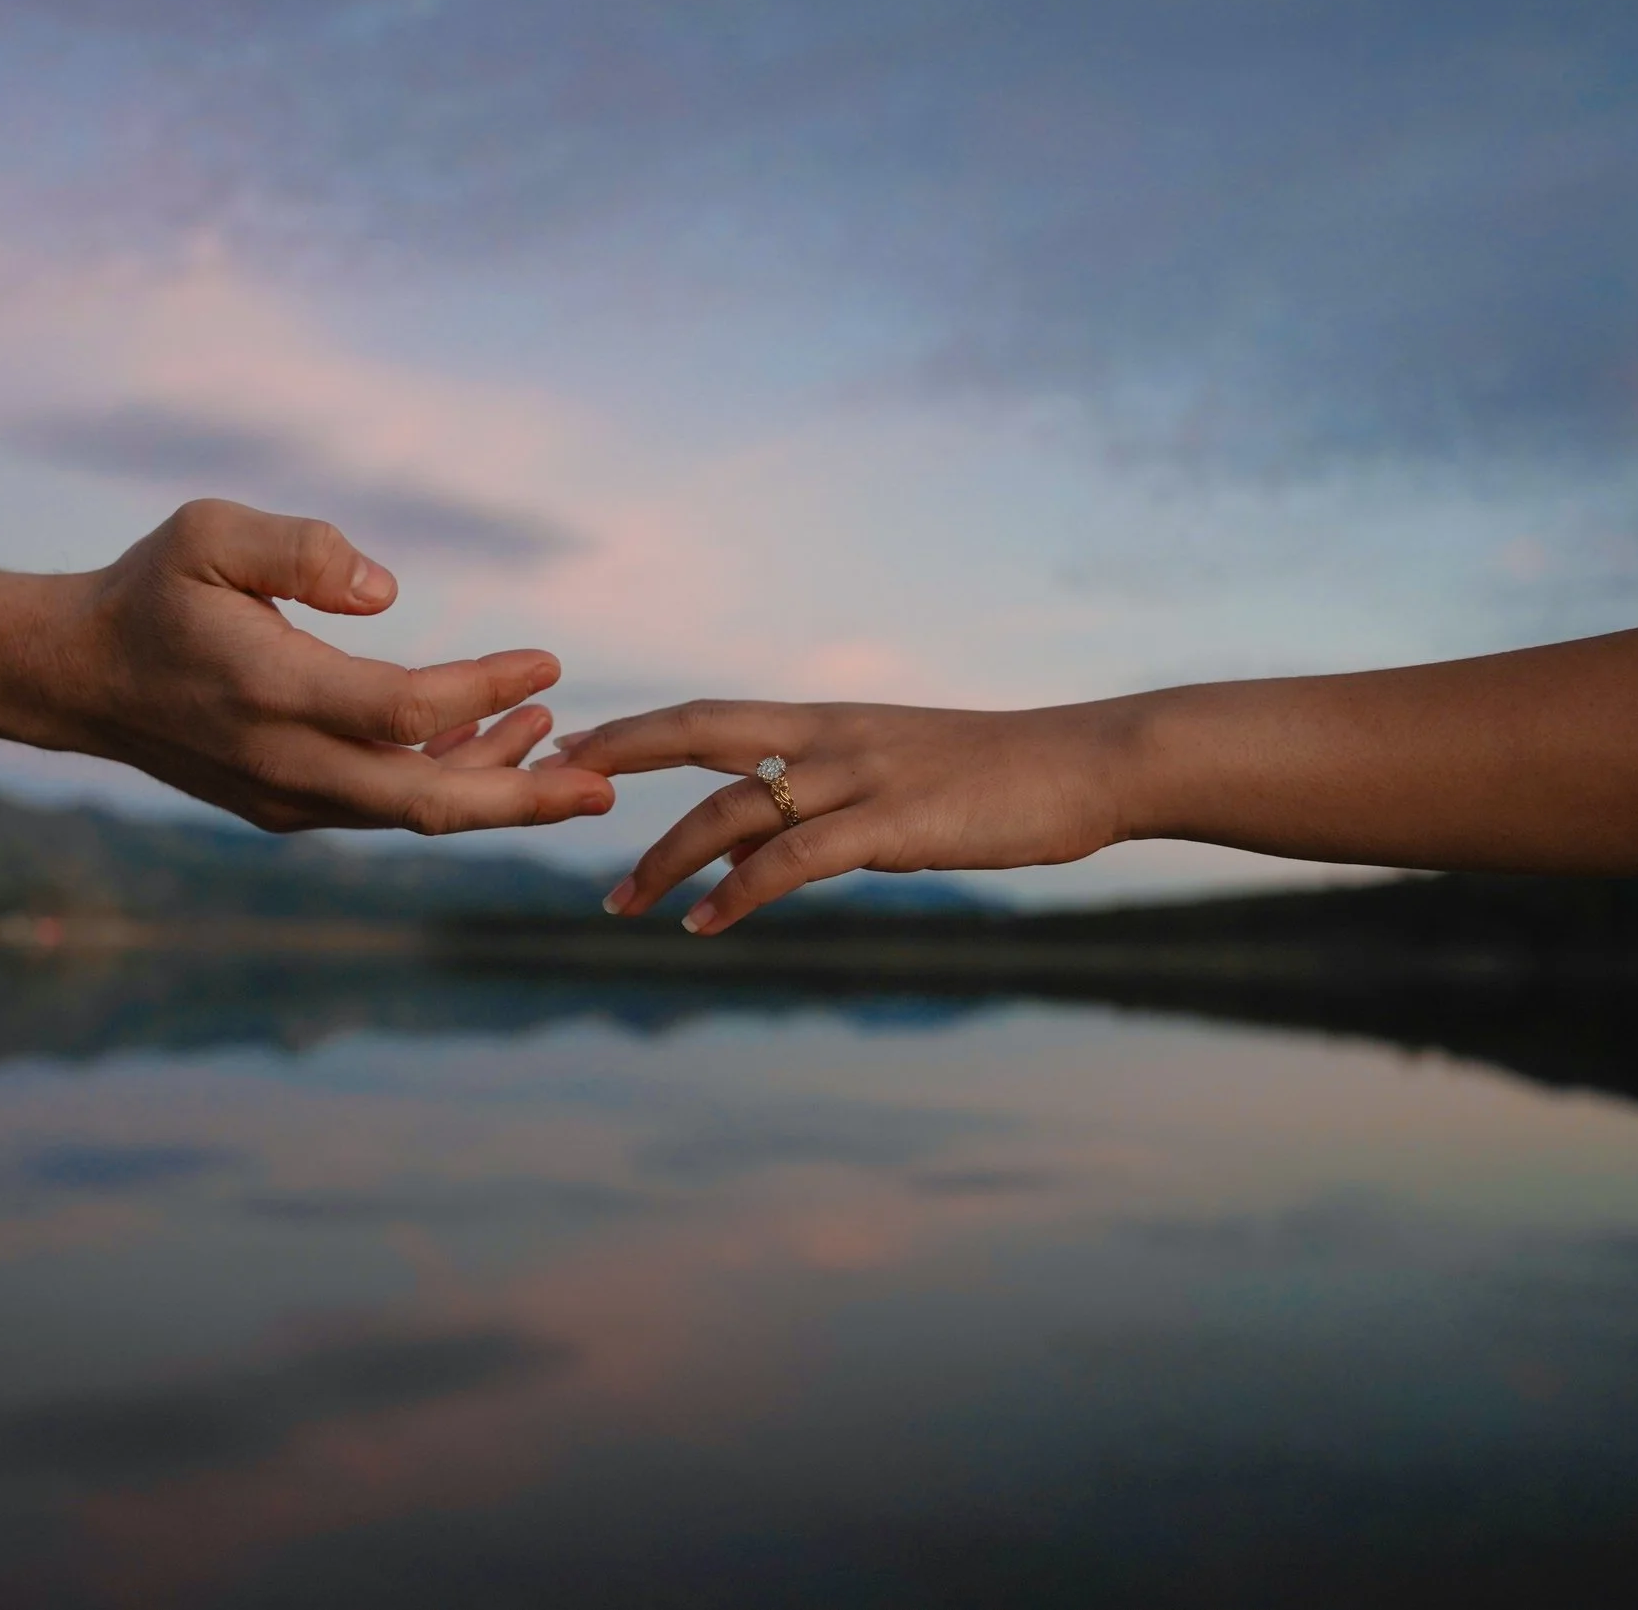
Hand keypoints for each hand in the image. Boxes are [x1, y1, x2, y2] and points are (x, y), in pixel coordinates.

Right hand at [51, 499, 615, 832]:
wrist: (77, 676)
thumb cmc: (151, 591)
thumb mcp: (210, 532)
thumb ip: (303, 549)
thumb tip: (390, 592)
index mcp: (273, 692)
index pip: (407, 712)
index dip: (486, 692)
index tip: (549, 661)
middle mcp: (286, 763)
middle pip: (428, 803)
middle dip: (526, 800)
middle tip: (606, 785)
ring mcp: (286, 797)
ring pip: (411, 812)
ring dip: (492, 786)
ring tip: (557, 742)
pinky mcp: (287, 807)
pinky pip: (383, 806)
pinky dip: (444, 783)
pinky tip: (490, 745)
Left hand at [544, 699, 1136, 930]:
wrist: (1090, 765)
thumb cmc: (999, 779)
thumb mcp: (894, 781)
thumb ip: (818, 806)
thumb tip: (750, 847)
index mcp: (827, 720)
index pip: (708, 713)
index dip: (635, 727)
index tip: (571, 746)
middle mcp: (830, 734)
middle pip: (698, 730)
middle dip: (617, 754)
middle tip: (547, 783)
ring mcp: (860, 775)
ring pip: (733, 805)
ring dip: (664, 856)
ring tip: (620, 904)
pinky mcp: (892, 824)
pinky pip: (793, 859)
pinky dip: (737, 892)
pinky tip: (703, 924)